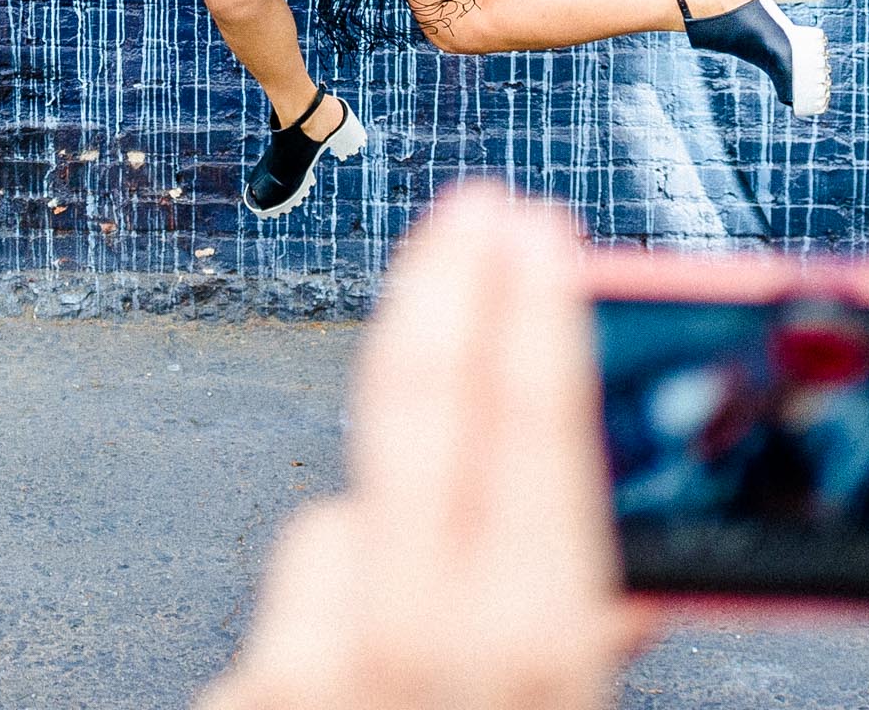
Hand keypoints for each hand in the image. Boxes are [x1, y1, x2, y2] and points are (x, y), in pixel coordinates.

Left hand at [202, 185, 636, 709]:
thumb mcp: (568, 699)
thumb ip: (586, 622)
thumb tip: (628, 556)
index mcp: (537, 642)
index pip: (535, 428)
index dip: (535, 311)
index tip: (536, 228)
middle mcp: (420, 637)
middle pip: (420, 401)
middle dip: (448, 286)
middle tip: (472, 208)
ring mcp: (316, 665)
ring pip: (342, 515)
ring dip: (378, 546)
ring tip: (414, 646)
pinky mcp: (240, 690)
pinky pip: (294, 599)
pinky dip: (324, 625)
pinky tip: (345, 692)